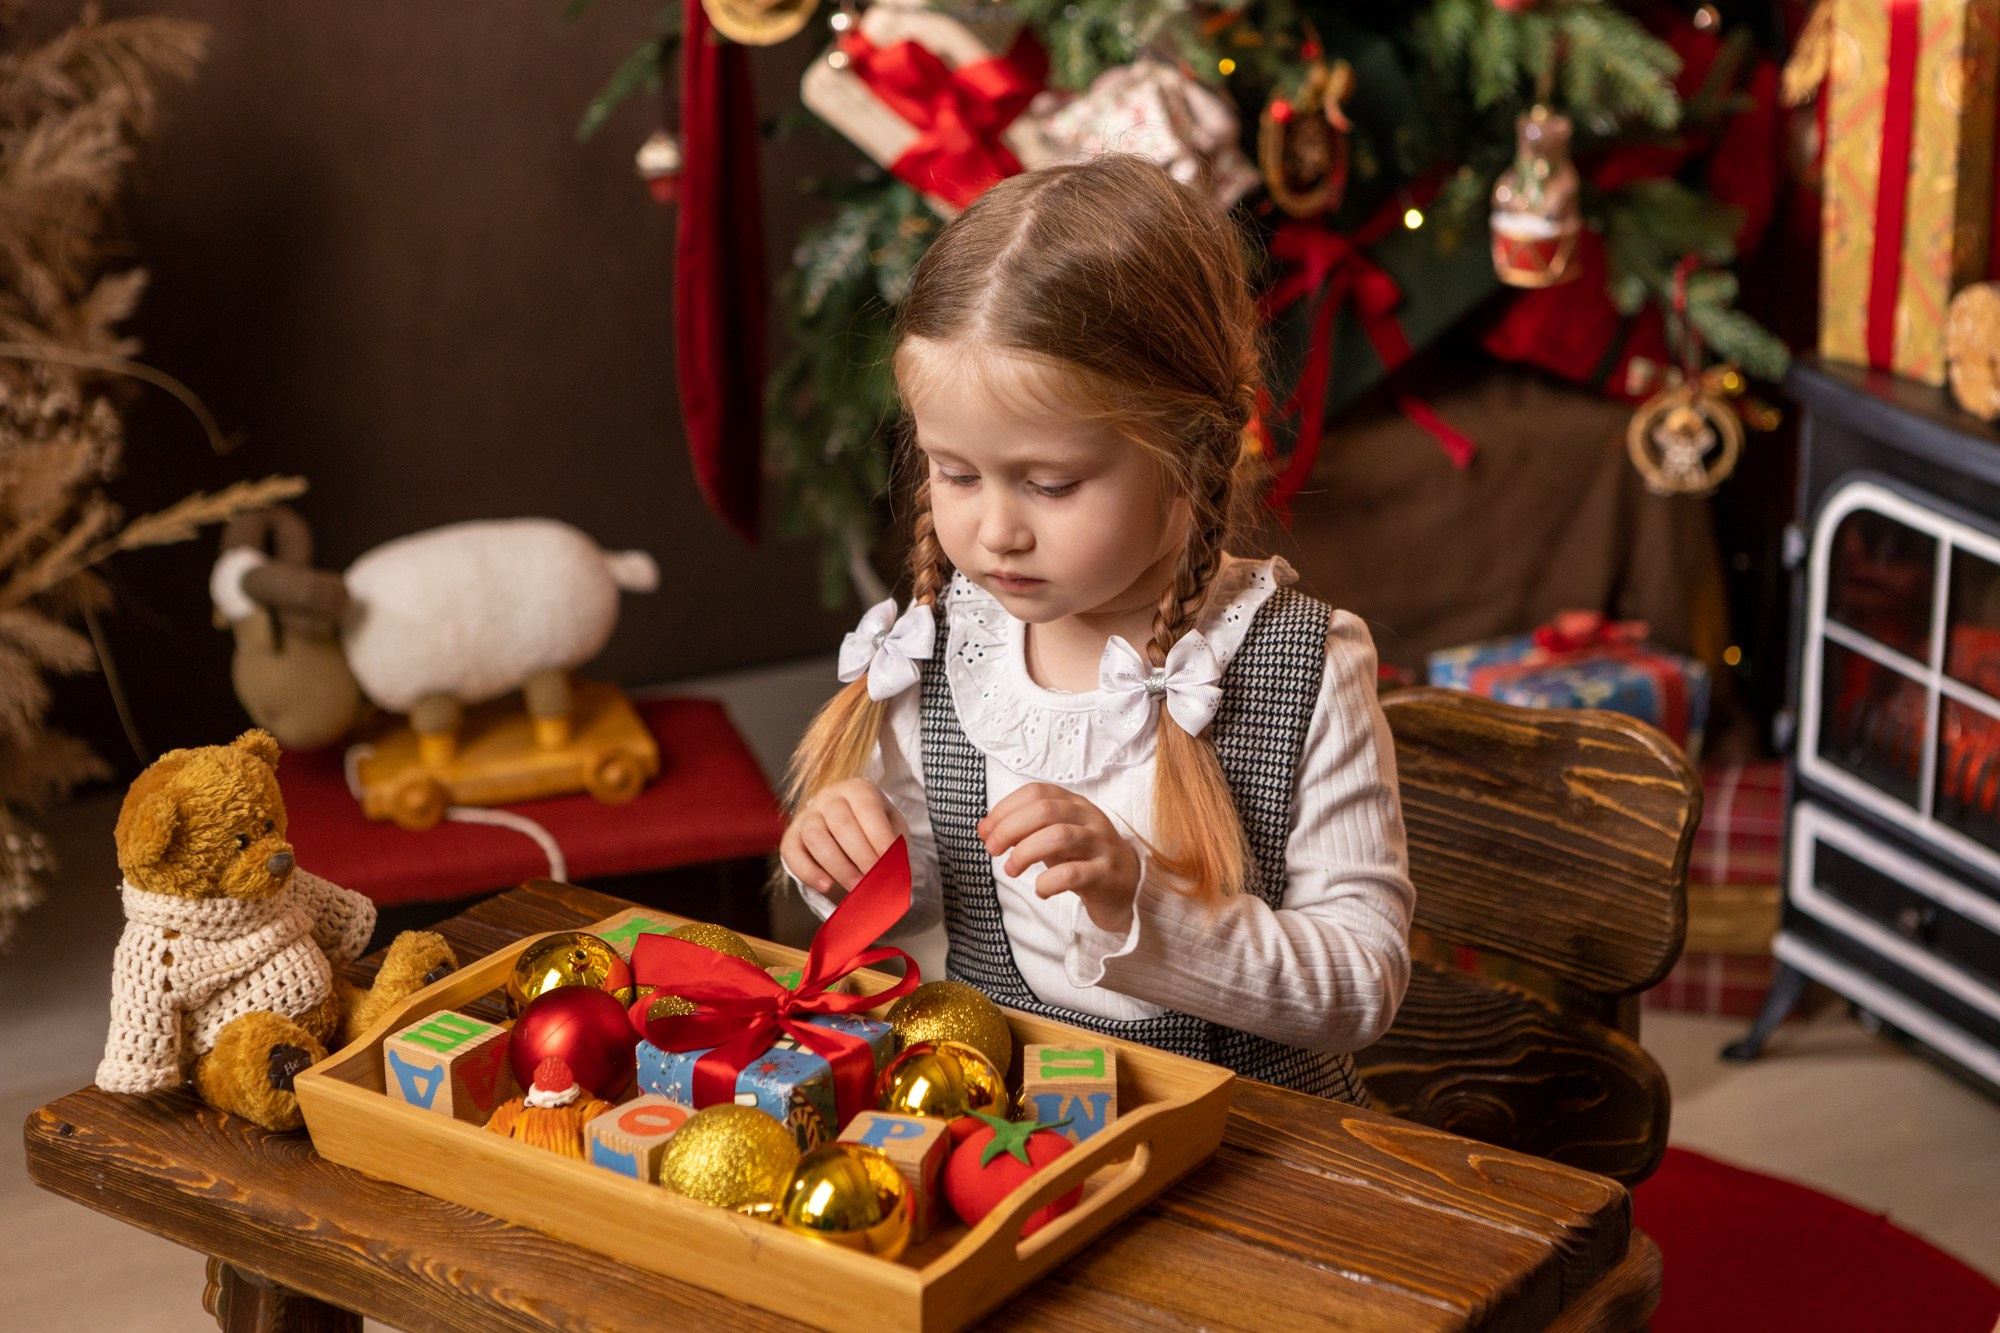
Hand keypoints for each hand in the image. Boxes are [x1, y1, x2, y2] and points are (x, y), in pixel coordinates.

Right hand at [782, 778, 908, 897]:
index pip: (867, 807)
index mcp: (858, 789)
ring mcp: (807, 815)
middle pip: (841, 823)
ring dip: (838, 867)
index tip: (890, 863)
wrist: (851, 833)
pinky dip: (808, 872)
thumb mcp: (893, 831)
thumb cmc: (876, 831)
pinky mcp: (792, 836)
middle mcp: (830, 797)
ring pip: (816, 837)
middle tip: (874, 880)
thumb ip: (894, 848)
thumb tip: (892, 871)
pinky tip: (827, 886)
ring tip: (856, 887)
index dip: (879, 837)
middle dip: (861, 856)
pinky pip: (792, 853)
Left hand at [978, 783, 1140, 932]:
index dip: (1004, 809)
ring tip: (1011, 870)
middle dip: (1009, 829)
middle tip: (992, 850)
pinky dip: (1048, 883)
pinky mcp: (1106, 874)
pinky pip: (1073, 874)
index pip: (1035, 792)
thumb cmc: (1083, 858)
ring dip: (1025, 853)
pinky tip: (1040, 890)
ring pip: (1059, 836)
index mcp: (1074, 804)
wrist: (1128, 886)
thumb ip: (1022, 830)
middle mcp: (1089, 818)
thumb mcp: (1052, 837)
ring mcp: (1101, 845)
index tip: (985, 831)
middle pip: (1045, 810)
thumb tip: (984, 828)